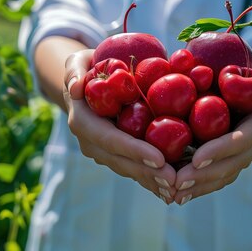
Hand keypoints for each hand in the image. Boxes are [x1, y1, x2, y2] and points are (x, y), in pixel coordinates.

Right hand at [63, 50, 177, 203]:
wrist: (85, 84)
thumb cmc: (86, 68)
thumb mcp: (76, 62)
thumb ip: (74, 71)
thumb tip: (76, 88)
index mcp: (83, 121)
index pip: (109, 139)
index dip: (133, 150)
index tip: (158, 158)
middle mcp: (90, 142)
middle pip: (121, 161)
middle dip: (147, 172)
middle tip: (175, 180)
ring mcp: (102, 152)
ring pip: (128, 169)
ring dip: (151, 181)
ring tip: (176, 188)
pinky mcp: (115, 155)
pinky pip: (133, 168)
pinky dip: (151, 179)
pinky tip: (171, 189)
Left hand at [173, 58, 251, 204]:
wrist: (246, 84)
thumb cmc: (250, 70)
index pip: (243, 140)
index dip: (221, 150)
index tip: (197, 158)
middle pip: (231, 164)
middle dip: (204, 175)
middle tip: (177, 181)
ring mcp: (243, 156)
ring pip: (222, 176)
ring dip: (198, 187)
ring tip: (174, 193)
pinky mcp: (229, 162)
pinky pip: (215, 178)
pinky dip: (198, 187)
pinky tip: (177, 195)